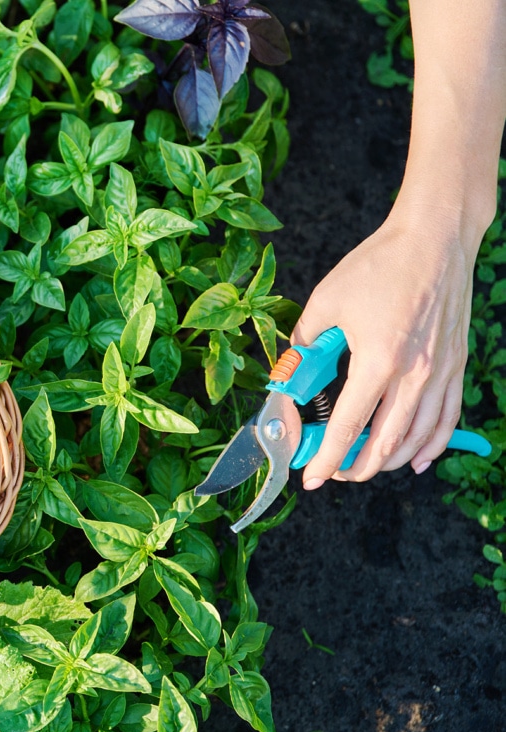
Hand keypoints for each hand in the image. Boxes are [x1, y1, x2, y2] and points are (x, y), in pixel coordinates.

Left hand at [291, 202, 476, 488]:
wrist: (434, 239)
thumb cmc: (379, 265)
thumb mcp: (326, 301)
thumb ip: (304, 343)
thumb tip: (290, 376)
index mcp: (379, 358)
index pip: (349, 425)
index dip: (327, 458)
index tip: (310, 478)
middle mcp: (415, 373)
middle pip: (386, 442)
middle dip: (357, 468)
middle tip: (333, 474)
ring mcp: (441, 372)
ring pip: (418, 438)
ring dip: (390, 461)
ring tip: (365, 467)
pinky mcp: (455, 366)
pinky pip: (447, 420)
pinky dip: (431, 445)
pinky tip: (415, 459)